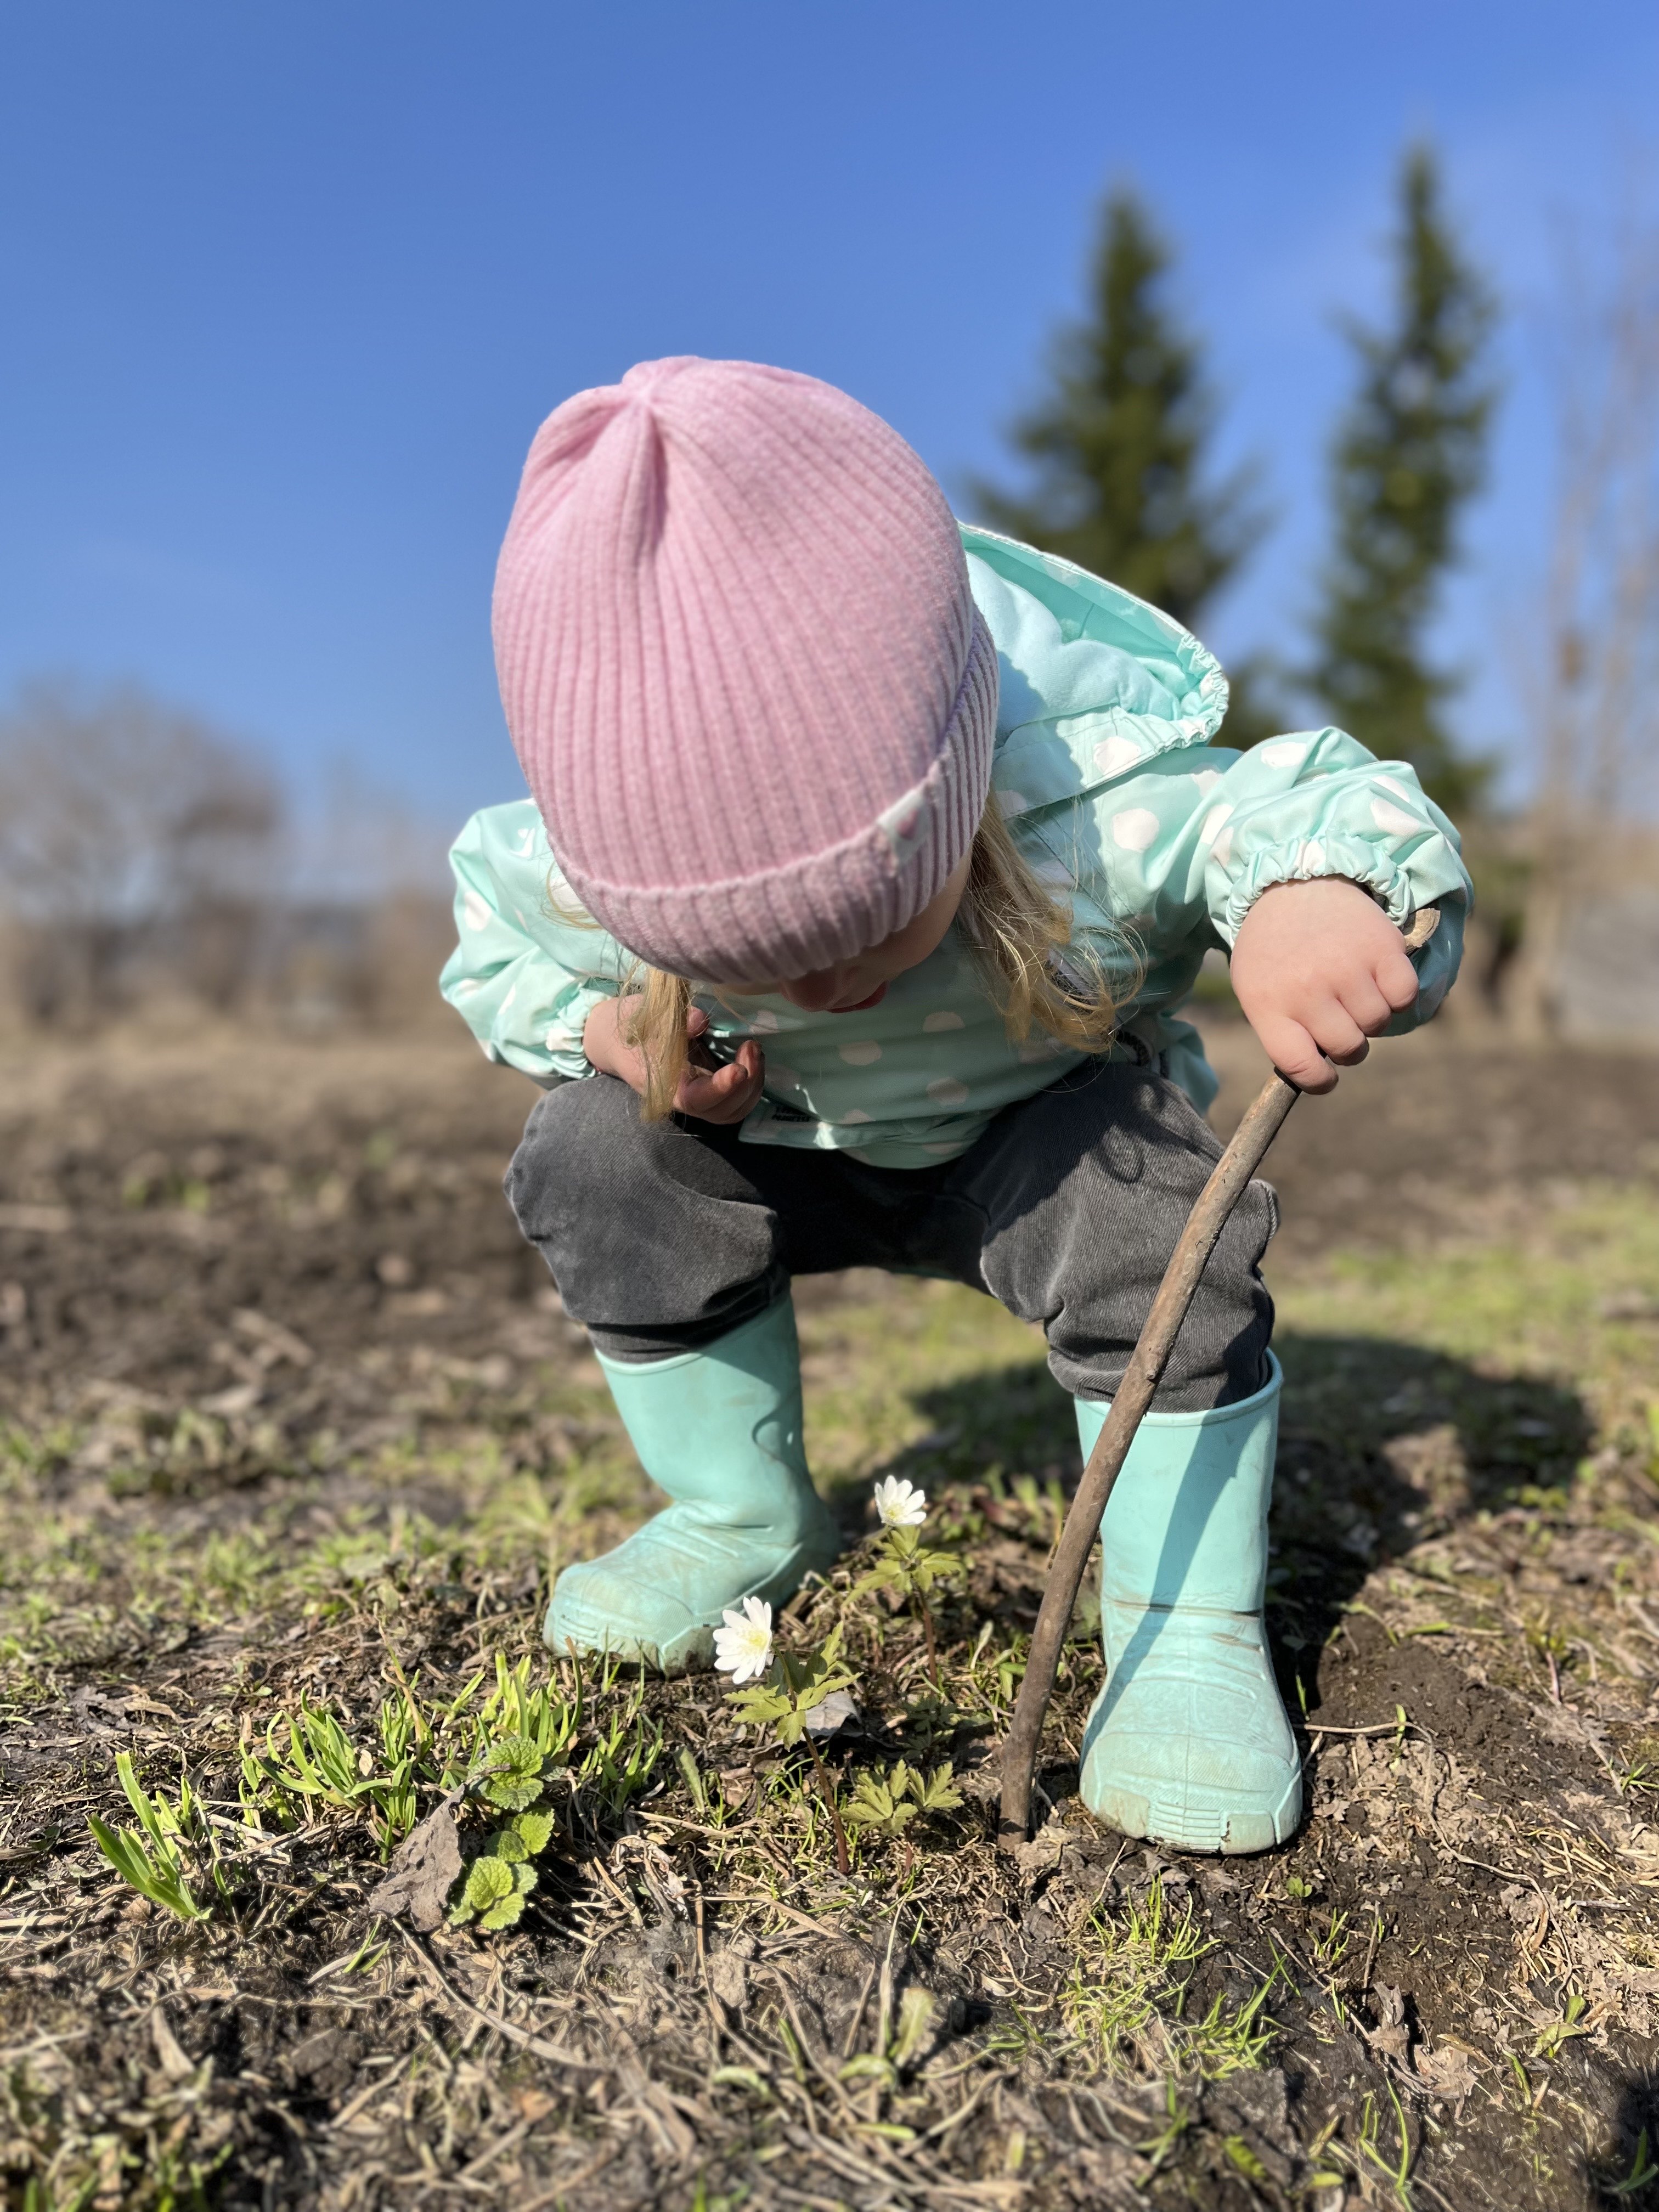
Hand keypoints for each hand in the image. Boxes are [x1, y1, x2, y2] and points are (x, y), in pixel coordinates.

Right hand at [581, 998, 766, 1124]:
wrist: (617, 1038)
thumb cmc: (631, 1026)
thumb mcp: (646, 1017)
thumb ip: (676, 1020)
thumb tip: (701, 1019)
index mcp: (665, 1087)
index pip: (697, 1099)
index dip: (722, 1088)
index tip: (738, 1069)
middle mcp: (684, 1100)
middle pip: (723, 1111)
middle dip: (746, 1082)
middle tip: (752, 1046)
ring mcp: (699, 1098)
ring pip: (734, 1111)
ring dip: (753, 1085)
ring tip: (754, 1050)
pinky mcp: (709, 1091)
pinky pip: (736, 1102)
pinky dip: (751, 1084)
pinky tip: (751, 1057)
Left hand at [1229, 878, 1418, 1093]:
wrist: (1294, 883)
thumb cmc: (1275, 948)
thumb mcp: (1256, 989)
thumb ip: (1281, 1031)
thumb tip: (1317, 1070)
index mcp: (1270, 1004)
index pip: (1301, 1066)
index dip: (1319, 1080)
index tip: (1326, 1076)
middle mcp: (1307, 988)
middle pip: (1349, 1048)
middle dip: (1349, 1044)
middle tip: (1341, 1021)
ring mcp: (1346, 966)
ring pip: (1378, 1023)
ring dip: (1371, 1016)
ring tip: (1353, 991)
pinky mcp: (1381, 947)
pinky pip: (1404, 996)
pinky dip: (1397, 994)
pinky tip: (1378, 978)